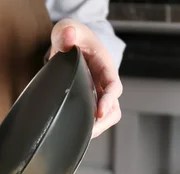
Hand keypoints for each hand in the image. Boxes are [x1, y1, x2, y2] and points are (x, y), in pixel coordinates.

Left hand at [49, 19, 122, 137]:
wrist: (70, 40)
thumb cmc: (71, 36)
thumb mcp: (66, 30)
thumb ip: (65, 33)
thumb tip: (68, 35)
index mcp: (104, 65)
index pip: (113, 85)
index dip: (109, 100)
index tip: (99, 112)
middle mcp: (104, 81)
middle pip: (114, 107)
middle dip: (104, 121)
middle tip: (87, 132)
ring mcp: (97, 92)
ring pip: (106, 116)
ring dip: (97, 127)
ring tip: (80, 136)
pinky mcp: (88, 99)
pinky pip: (92, 116)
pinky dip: (86, 125)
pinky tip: (73, 132)